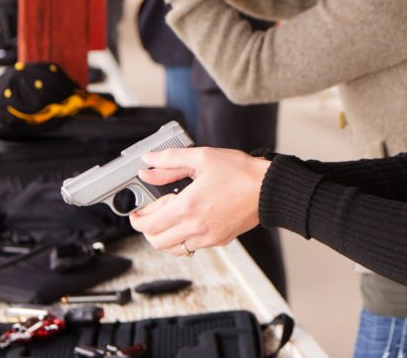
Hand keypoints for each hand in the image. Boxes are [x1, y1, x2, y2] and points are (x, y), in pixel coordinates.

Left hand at [129, 147, 270, 257]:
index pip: (148, 224)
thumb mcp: (203, 157)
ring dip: (164, 237)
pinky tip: (189, 222)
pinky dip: (183, 239)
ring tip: (168, 219)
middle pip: (156, 241)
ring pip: (173, 249)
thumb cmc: (241, 173)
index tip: (137, 211)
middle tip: (150, 215)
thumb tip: (148, 165)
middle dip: (148, 229)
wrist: (269, 189)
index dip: (137, 218)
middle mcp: (195, 227)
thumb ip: (170, 161)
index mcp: (187, 206)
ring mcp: (207, 237)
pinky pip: (192, 248)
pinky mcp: (219, 241)